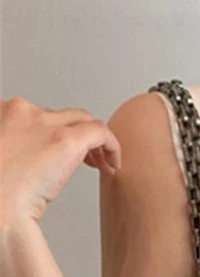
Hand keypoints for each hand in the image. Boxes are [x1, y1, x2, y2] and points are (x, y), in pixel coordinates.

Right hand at [1, 95, 120, 229]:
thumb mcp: (3, 160)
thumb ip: (16, 151)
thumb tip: (29, 163)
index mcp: (5, 114)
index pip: (38, 117)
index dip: (52, 134)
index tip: (56, 155)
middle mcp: (25, 112)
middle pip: (62, 117)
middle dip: (74, 137)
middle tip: (83, 162)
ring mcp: (47, 124)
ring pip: (82, 120)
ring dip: (93, 142)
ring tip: (98, 165)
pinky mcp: (68, 140)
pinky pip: (101, 132)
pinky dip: (112, 146)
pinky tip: (112, 165)